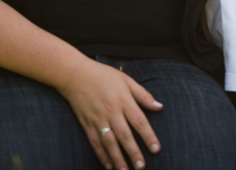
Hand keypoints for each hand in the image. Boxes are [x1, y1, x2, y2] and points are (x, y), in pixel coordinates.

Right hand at [57, 55, 163, 169]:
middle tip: (141, 166)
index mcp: (124, 100)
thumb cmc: (104, 76)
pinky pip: (95, 142)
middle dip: (134, 152)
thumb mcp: (127, 80)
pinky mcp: (86, 124)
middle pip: (125, 136)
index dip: (148, 136)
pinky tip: (108, 165)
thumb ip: (143, 95)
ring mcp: (98, 119)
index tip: (156, 149)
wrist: (75, 75)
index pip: (139, 122)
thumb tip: (159, 107)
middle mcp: (112, 112)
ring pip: (109, 142)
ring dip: (118, 158)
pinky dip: (101, 155)